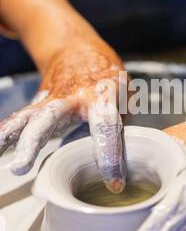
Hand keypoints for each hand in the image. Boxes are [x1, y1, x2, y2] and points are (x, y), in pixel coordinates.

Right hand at [0, 35, 126, 192]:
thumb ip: (123, 123)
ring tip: (12, 165)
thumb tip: (129, 157)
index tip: (113, 184)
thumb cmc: (105, 73)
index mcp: (100, 93)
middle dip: (35, 142)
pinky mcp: (38, 104)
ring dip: (14, 141)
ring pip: (28, 119)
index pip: (106, 127)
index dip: (110, 156)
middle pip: (49, 118)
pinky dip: (6, 133)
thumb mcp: (124, 92)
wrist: (75, 47)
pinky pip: (20, 120)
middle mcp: (71, 97)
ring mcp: (50, 99)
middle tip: (24, 166)